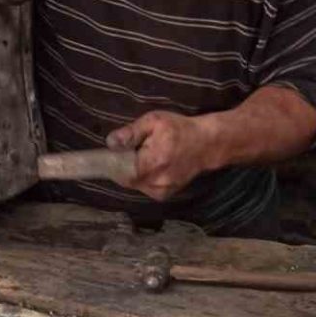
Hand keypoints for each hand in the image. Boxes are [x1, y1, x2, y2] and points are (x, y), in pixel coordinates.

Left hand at [105, 111, 223, 200]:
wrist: (206, 144)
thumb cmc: (179, 129)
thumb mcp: (154, 121)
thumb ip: (131, 132)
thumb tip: (110, 143)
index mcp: (151, 164)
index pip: (117, 171)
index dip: (110, 162)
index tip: (109, 153)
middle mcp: (155, 183)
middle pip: (124, 178)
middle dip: (123, 164)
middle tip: (134, 148)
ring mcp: (160, 192)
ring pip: (133, 183)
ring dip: (133, 171)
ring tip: (146, 154)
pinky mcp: (163, 195)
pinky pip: (143, 186)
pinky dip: (142, 176)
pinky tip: (153, 164)